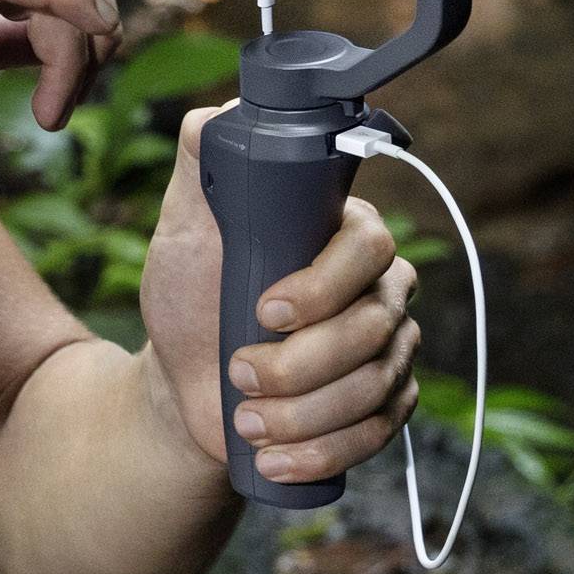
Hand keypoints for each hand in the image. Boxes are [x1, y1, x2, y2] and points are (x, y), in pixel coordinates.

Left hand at [138, 106, 421, 483]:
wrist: (186, 380)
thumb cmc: (189, 295)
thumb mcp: (182, 227)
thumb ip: (197, 162)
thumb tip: (215, 116)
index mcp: (343, 232)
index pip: (368, 246)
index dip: (322, 286)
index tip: (263, 311)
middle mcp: (380, 285)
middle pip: (373, 327)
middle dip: (300, 366)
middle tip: (239, 376)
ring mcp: (390, 347)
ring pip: (376, 385)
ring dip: (304, 415)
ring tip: (247, 422)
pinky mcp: (387, 403)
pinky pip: (380, 431)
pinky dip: (324, 451)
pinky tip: (277, 458)